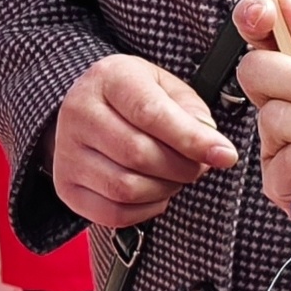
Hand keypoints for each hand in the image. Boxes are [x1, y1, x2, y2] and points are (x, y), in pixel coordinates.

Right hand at [48, 54, 237, 228]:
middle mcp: (79, 111)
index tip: (225, 155)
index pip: (151, 114)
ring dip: (164, 190)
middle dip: (182, 168)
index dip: (192, 139)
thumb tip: (212, 148)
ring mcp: (66, 151)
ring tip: (174, 177)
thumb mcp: (166, 88)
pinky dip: (144, 210)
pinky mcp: (65, 185)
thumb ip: (192, 113)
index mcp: (109, 78)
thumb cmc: (134, 97)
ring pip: (126, 187)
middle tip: (197, 166)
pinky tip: (153, 193)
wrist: (87, 108)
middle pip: (139, 154)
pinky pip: (112, 213)